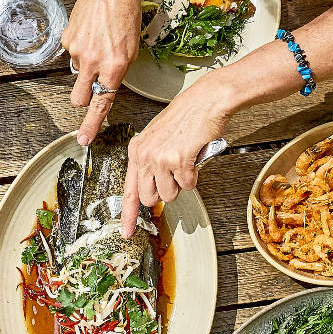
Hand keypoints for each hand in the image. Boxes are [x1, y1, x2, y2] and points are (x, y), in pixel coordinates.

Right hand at [63, 0, 139, 145]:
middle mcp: (94, 62)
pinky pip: (72, 54)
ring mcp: (77, 51)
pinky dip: (80, 47)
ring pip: (77, 72)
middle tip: (91, 81)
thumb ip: (119, 72)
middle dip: (82, 97)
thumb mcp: (133, 48)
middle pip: (78, 98)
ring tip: (98, 42)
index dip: (91, 125)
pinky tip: (90, 32)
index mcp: (115, 66)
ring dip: (85, 64)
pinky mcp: (67, 40)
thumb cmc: (126, 14)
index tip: (84, 140)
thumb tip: (106, 86)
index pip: (101, 104)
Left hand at [119, 77, 229, 235]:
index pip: (129, 190)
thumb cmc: (186, 117)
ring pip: (170, 194)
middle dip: (164, 192)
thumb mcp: (157, 138)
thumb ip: (150, 162)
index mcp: (136, 149)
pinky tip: (193, 158)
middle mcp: (144, 155)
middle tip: (174, 176)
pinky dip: (194, 176)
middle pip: (150, 198)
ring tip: (184, 161)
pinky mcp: (178, 160)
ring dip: (181, 183)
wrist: (206, 101)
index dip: (128, 214)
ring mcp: (160, 158)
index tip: (126, 231)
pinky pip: (188, 185)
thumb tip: (153, 187)